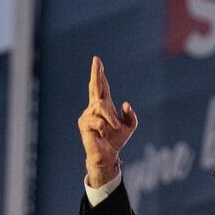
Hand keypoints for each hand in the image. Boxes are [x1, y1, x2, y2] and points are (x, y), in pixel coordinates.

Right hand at [78, 56, 137, 186]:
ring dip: (111, 119)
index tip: (97, 60)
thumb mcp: (130, 127)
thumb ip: (131, 115)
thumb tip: (125, 103)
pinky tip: (103, 135)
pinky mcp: (84, 123)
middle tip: (96, 60)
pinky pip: (99, 121)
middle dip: (96, 73)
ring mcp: (88, 114)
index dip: (100, 74)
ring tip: (113, 128)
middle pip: (94, 87)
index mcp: (105, 105)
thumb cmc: (116, 140)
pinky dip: (106, 129)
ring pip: (101, 107)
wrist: (108, 155)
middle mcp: (94, 107)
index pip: (102, 86)